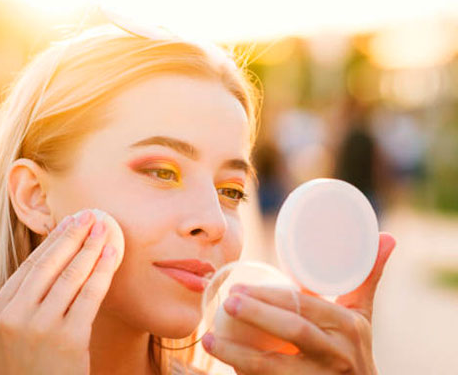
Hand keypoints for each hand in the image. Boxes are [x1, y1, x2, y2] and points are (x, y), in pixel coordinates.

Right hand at [0, 209, 119, 374]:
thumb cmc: (32, 365)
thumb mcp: (14, 331)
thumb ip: (25, 299)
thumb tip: (56, 255)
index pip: (30, 266)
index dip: (53, 240)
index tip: (70, 221)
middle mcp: (14, 316)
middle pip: (49, 264)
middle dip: (73, 235)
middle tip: (90, 214)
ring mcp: (39, 327)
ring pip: (70, 275)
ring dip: (91, 247)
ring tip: (104, 227)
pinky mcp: (68, 338)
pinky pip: (89, 295)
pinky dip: (102, 271)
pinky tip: (112, 253)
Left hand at [201, 232, 396, 374]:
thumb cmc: (352, 346)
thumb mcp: (360, 314)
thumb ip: (365, 277)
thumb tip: (387, 236)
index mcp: (348, 326)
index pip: (306, 307)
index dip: (270, 297)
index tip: (239, 289)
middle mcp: (339, 355)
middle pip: (293, 332)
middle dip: (256, 316)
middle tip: (227, 303)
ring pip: (275, 369)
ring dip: (238, 355)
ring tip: (210, 339)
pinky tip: (224, 366)